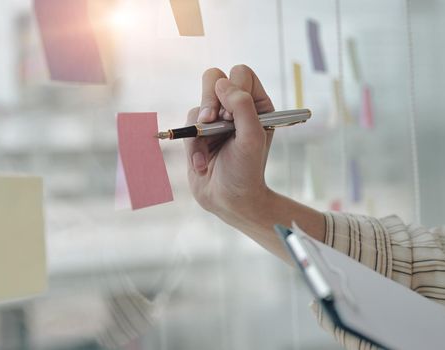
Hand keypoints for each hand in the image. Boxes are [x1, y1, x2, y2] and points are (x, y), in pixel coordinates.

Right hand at [184, 65, 324, 256]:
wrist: (228, 200)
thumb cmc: (246, 171)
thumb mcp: (252, 137)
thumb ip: (242, 106)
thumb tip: (222, 83)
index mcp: (257, 105)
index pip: (241, 75)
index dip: (233, 90)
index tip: (233, 117)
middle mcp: (236, 108)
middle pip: (214, 78)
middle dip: (210, 99)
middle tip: (211, 121)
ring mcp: (215, 120)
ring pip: (199, 104)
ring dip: (201, 129)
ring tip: (208, 150)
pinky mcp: (198, 133)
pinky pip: (187, 125)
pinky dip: (192, 145)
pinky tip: (202, 163)